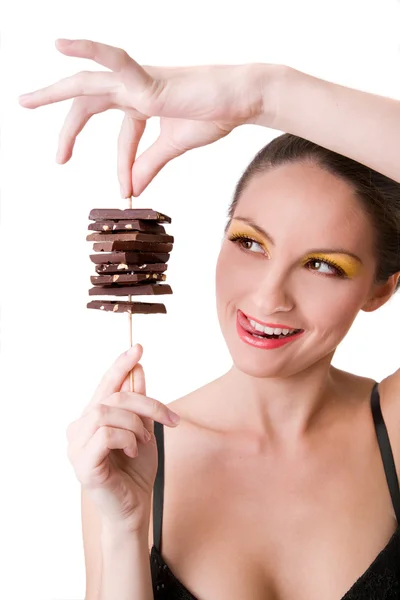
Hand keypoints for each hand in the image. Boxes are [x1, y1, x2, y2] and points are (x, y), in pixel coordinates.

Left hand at [19, 39, 274, 195]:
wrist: (242, 100)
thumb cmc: (214, 114)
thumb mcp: (174, 146)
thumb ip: (150, 164)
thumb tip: (133, 189)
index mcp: (143, 103)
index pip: (122, 136)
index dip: (123, 165)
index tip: (126, 191)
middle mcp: (134, 89)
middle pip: (88, 103)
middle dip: (67, 127)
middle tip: (57, 158)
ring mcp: (139, 82)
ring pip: (87, 84)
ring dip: (55, 93)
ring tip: (26, 102)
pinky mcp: (149, 81)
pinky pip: (114, 61)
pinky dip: (88, 50)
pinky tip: (60, 45)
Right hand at [66, 344, 179, 531]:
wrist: (135, 508)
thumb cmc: (136, 471)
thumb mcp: (143, 430)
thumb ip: (138, 403)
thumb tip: (138, 369)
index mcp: (91, 419)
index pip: (105, 385)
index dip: (121, 365)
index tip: (138, 347)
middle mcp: (78, 429)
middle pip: (112, 397)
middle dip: (146, 403)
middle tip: (168, 419)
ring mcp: (76, 446)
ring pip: (107, 413)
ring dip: (136, 424)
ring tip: (144, 441)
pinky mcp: (82, 464)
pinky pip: (106, 435)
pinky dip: (127, 439)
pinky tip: (133, 451)